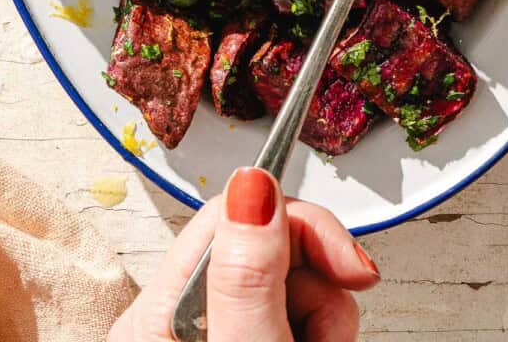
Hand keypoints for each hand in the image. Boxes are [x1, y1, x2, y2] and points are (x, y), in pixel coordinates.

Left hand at [109, 168, 379, 340]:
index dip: (302, 227)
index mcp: (157, 314)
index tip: (350, 262)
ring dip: (322, 316)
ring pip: (286, 284)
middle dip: (317, 284)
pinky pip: (286, 313)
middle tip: (330, 334)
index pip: (233, 215)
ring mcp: (207, 336)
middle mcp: (173, 320)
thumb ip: (249, 279)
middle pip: (266, 247)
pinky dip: (314, 331)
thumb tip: (252, 181)